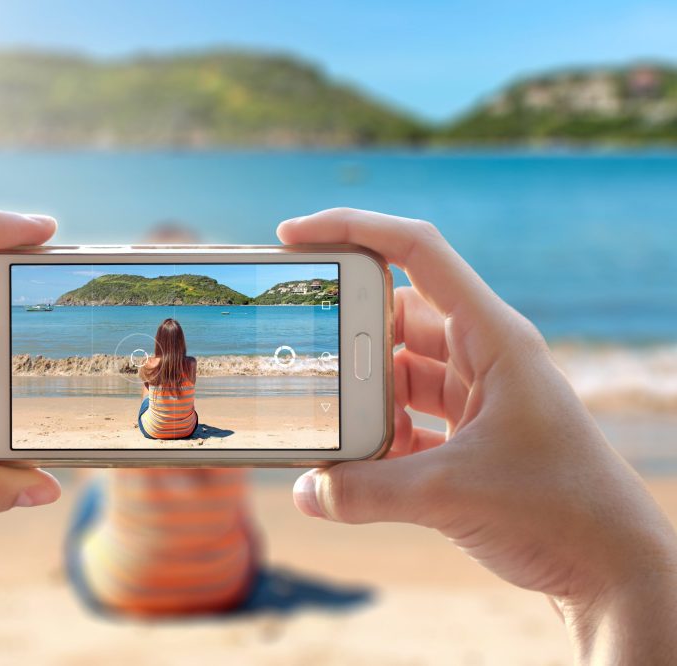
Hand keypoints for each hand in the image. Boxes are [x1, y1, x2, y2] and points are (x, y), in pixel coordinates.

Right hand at [279, 208, 676, 662]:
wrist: (614, 568)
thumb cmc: (559, 510)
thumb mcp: (450, 494)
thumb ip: (367, 492)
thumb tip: (304, 490)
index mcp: (492, 337)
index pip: (417, 252)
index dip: (354, 229)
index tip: (295, 236)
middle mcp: (484, 354)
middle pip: (397, 314)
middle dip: (346, 329)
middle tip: (296, 342)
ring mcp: (479, 395)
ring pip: (400, 371)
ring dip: (361, 392)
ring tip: (320, 413)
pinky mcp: (472, 435)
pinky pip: (410, 417)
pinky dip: (380, 435)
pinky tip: (355, 464)